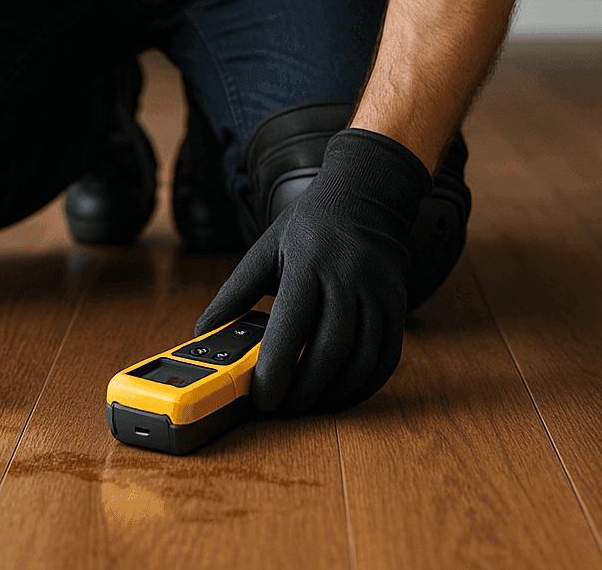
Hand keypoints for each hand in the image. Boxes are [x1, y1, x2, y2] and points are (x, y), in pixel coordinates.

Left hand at [196, 128, 430, 411]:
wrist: (365, 195)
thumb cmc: (308, 226)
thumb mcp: (265, 250)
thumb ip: (235, 293)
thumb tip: (203, 331)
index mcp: (308, 262)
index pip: (292, 325)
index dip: (277, 368)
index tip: (262, 397)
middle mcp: (347, 276)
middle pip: (330, 348)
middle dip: (305, 388)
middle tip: (282, 406)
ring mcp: (378, 291)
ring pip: (362, 358)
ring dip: (334, 392)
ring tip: (308, 403)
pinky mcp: (398, 304)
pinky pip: (387, 356)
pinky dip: (365, 385)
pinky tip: (342, 393)